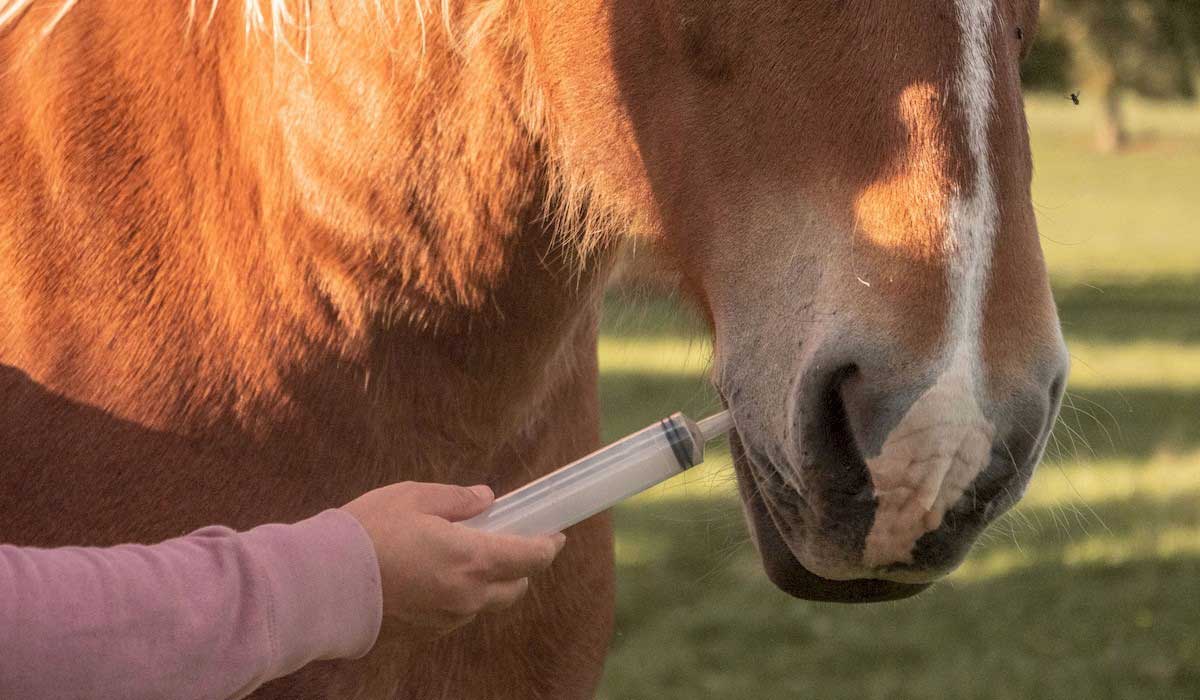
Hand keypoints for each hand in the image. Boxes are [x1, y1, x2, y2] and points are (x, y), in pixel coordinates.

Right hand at [341, 482, 564, 639]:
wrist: (321, 584)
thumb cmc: (367, 533)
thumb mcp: (414, 498)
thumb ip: (458, 499)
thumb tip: (487, 499)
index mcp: (472, 560)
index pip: (530, 558)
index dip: (548, 546)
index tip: (556, 534)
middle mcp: (467, 596)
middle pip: (514, 588)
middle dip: (520, 567)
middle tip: (509, 542)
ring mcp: (446, 620)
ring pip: (484, 603)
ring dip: (486, 583)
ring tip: (461, 556)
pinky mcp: (424, 634)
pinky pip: (455, 614)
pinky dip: (457, 596)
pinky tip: (433, 576)